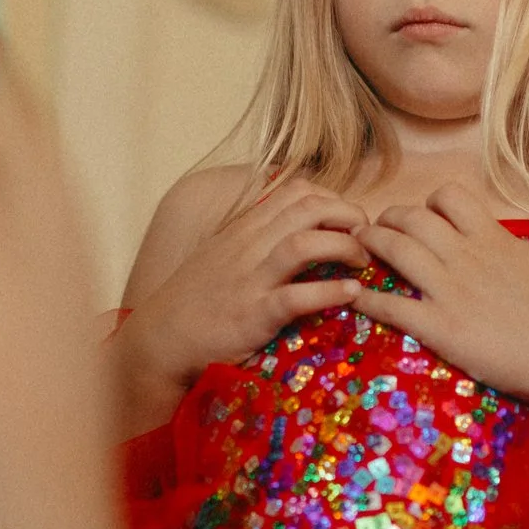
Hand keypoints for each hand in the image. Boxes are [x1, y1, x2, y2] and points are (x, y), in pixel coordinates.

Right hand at [114, 179, 369, 431]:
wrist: (160, 338)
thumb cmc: (195, 299)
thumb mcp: (223, 253)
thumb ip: (256, 236)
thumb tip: (294, 225)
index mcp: (245, 227)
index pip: (297, 190)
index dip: (333, 198)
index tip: (349, 220)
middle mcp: (249, 245)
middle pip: (309, 207)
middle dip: (349, 216)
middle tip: (368, 238)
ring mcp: (251, 278)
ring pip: (305, 243)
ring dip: (344, 247)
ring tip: (363, 262)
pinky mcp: (254, 314)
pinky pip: (297, 296)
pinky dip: (331, 291)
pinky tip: (352, 294)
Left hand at [350, 185, 528, 434]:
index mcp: (493, 237)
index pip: (449, 198)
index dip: (430, 201)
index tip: (424, 213)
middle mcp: (465, 255)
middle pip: (413, 219)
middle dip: (389, 218)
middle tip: (376, 227)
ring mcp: (449, 290)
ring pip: (396, 251)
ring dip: (371, 244)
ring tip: (357, 246)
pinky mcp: (439, 326)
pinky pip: (393, 306)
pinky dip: (368, 298)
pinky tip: (354, 296)